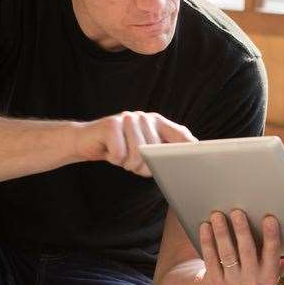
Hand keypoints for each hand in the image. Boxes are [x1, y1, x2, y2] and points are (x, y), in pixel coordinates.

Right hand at [74, 111, 195, 176]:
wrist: (85, 141)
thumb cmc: (118, 148)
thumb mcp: (141, 151)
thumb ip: (159, 153)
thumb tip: (178, 165)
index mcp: (157, 122)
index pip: (180, 134)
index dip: (190, 148)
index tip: (198, 160)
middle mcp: (145, 117)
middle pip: (156, 152)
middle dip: (144, 167)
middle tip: (132, 163)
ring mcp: (128, 118)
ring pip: (138, 155)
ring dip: (128, 164)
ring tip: (121, 157)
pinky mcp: (112, 125)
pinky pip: (120, 154)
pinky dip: (114, 159)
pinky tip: (110, 151)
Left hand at [199, 210, 283, 284]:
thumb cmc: (253, 272)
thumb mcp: (273, 270)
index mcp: (270, 277)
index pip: (273, 254)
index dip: (271, 236)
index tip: (269, 217)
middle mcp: (252, 283)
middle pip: (247, 252)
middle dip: (242, 230)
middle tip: (237, 210)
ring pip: (227, 255)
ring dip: (222, 233)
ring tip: (217, 214)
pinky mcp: (214, 284)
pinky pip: (210, 259)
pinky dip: (207, 241)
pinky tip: (205, 225)